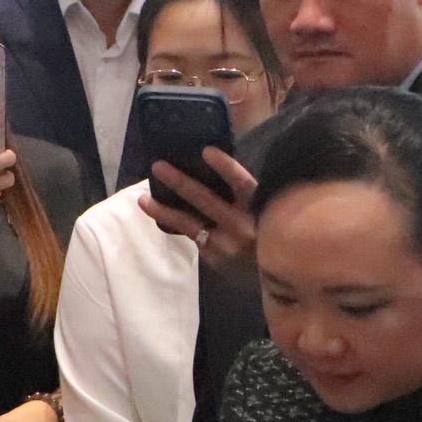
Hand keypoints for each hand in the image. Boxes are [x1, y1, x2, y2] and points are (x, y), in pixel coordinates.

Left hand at [140, 150, 259, 274]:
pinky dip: (176, 224)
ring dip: (163, 210)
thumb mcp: (267, 209)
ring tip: (142, 199)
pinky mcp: (215, 257)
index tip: (206, 151)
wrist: (278, 270)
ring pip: (188, 224)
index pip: (242, 183)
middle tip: (158, 167)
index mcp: (259, 207)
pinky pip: (192, 236)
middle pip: (205, 200)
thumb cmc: (270, 231)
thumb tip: (211, 171)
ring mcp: (226, 244)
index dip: (224, 167)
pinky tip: (161, 214)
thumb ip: (246, 194)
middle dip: (179, 182)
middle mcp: (241, 225)